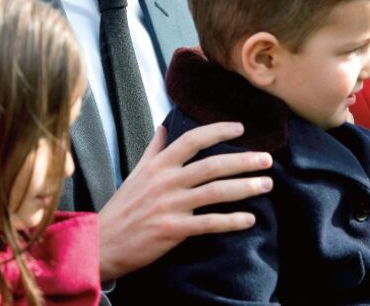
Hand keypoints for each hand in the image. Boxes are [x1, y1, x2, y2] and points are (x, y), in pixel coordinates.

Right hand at [96, 122, 273, 281]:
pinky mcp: (173, 230)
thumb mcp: (136, 173)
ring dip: (245, 187)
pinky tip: (249, 219)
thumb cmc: (122, 208)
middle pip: (212, 165)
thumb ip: (153, 149)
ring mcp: (170, 206)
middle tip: (267, 159)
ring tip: (266, 184)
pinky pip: (209, 223)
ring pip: (215, 192)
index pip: (192, 139)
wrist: (102, 243)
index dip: (218, 130)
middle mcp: (166, 181)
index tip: (240, 128)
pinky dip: (231, 221)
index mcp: (158, 165)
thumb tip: (164, 126)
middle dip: (243, 160)